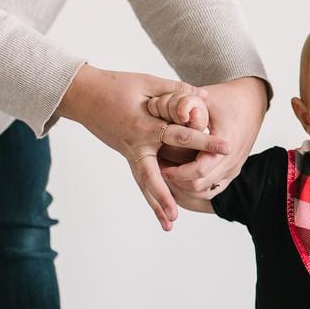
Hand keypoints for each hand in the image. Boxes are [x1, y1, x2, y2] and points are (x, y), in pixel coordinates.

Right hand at [55, 65, 229, 230]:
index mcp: (145, 125)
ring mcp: (130, 153)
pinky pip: (141, 179)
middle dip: (166, 195)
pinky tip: (160, 213)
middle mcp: (136, 145)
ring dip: (156, 205)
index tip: (226, 148)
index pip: (180, 136)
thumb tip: (205, 97)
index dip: (204, 140)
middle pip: (152, 176)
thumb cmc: (116, 85)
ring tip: (169, 225)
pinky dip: (151, 196)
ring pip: (144, 184)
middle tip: (177, 215)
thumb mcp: (147, 83)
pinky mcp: (128, 156)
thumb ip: (176, 91)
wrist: (84, 95)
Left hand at [160, 76, 266, 202]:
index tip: (160, 166)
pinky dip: (195, 186)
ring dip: (185, 186)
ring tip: (169, 173)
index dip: (177, 172)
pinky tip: (182, 175)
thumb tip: (176, 115)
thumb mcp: (205, 99)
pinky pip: (212, 189)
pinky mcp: (232, 171)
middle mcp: (232, 161)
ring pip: (205, 191)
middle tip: (159, 170)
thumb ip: (187, 105)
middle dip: (177, 181)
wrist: (252, 102)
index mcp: (226, 144)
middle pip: (199, 185)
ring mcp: (233, 169)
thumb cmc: (226, 99)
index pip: (199, 170)